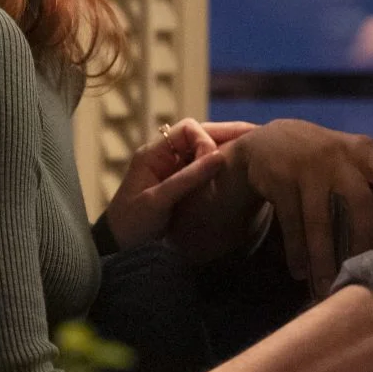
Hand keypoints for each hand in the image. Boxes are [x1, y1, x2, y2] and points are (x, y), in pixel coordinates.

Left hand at [99, 118, 251, 250]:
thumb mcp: (158, 200)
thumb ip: (188, 178)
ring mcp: (172, 167)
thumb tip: (219, 157)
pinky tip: (236, 167)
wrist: (117, 243)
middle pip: (199, 134)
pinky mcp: (178, 181)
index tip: (216, 161)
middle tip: (255, 134)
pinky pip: (201, 165)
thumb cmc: (132, 222)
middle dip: (225, 135)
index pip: (188, 129)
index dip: (206, 139)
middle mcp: (164, 154)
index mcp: (153, 153)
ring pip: (202, 149)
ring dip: (224, 148)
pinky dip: (218, 164)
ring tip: (250, 149)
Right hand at [228, 119, 372, 298]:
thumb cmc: (326, 163)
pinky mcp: (280, 177)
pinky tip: (300, 271)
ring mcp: (308, 165)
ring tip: (326, 287)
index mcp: (368, 153)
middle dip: (364, 244)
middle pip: (361, 203)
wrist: (273, 140)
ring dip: (324, 258)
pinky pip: (291, 222)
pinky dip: (297, 251)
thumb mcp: (353, 164)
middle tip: (364, 276)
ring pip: (320, 220)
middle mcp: (341, 155)